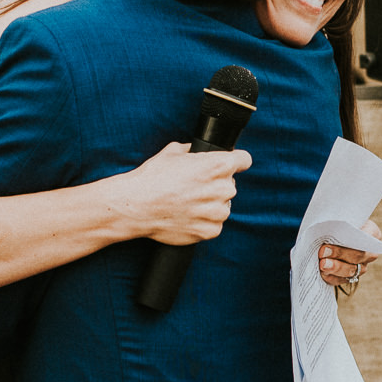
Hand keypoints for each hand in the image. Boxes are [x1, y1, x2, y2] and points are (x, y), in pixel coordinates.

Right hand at [107, 143, 250, 245]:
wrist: (137, 206)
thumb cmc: (153, 178)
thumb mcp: (173, 152)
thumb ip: (194, 151)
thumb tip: (198, 152)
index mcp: (219, 165)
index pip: (244, 160)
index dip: (235, 161)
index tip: (229, 165)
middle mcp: (224, 188)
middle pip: (230, 184)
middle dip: (216, 184)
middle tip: (194, 187)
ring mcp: (219, 211)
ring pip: (223, 205)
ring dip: (211, 204)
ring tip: (187, 203)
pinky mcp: (211, 230)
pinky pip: (214, 224)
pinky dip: (204, 222)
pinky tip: (186, 216)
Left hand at [320, 219, 381, 289]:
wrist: (332, 233)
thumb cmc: (337, 223)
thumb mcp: (339, 219)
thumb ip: (337, 224)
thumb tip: (327, 229)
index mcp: (372, 233)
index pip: (365, 238)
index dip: (350, 240)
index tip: (330, 242)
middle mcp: (370, 252)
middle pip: (359, 256)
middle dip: (340, 254)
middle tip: (323, 252)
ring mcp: (362, 266)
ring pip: (352, 270)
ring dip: (336, 268)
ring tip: (322, 264)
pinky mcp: (350, 277)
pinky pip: (343, 280)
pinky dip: (332, 277)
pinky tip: (323, 272)